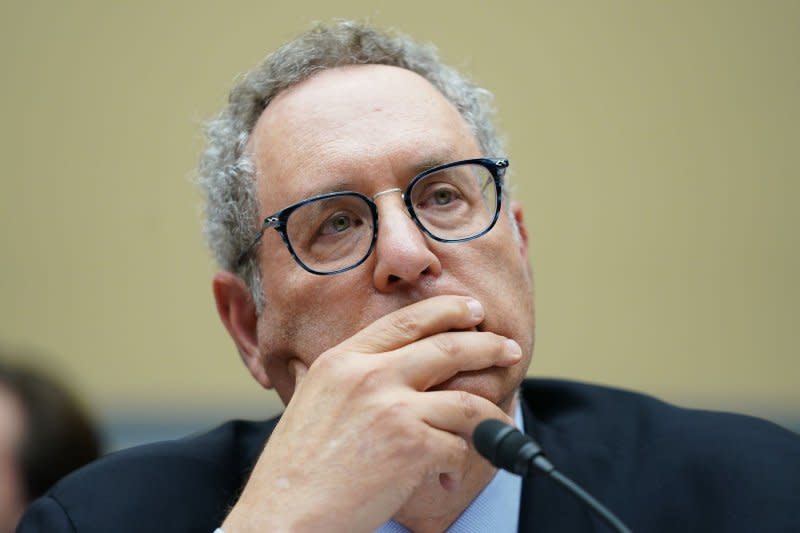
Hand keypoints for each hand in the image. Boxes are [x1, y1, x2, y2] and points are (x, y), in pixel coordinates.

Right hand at [222, 295, 520, 532]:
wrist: (285, 513)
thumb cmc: (296, 468)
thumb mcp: (317, 400)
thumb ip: (355, 378)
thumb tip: (400, 371)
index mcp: (343, 360)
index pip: (407, 320)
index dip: (447, 310)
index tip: (472, 311)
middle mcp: (369, 375)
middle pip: (448, 347)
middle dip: (488, 346)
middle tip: (509, 349)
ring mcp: (392, 408)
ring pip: (467, 401)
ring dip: (492, 416)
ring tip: (500, 428)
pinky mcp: (411, 446)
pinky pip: (457, 448)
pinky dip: (457, 466)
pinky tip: (446, 478)